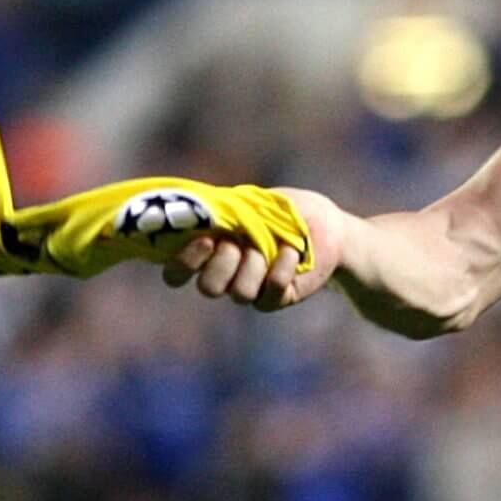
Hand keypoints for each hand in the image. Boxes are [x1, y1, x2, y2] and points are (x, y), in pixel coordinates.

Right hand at [162, 187, 344, 310]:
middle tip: (239, 242)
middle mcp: (225, 275)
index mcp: (208, 252)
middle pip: (207, 288)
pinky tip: (292, 252)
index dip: (184, 264)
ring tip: (270, 245)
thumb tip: (199, 213)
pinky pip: (270, 294)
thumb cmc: (281, 209)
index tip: (206, 240)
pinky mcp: (276, 298)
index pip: (176, 274)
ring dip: (256, 264)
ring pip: (239, 294)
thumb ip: (221, 209)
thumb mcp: (249, 202)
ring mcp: (250, 289)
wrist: (323, 224)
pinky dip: (281, 269)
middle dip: (224, 263)